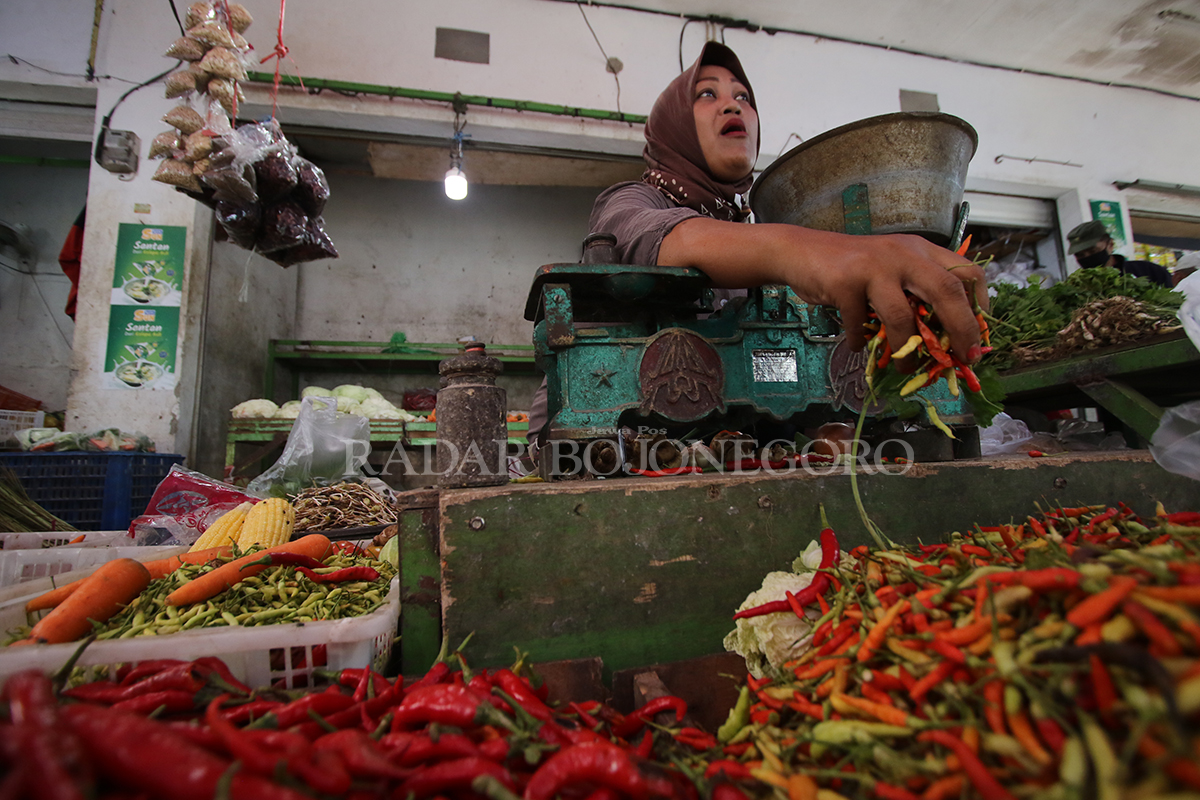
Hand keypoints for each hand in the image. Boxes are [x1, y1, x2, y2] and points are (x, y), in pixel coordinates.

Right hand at [659, 220, 987, 365]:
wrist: (801, 251)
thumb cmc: (852, 268)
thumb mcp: (892, 270)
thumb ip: (915, 294)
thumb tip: (944, 340)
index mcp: (921, 250)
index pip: (966, 271)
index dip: (979, 306)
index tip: (977, 336)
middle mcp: (903, 253)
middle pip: (946, 290)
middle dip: (960, 329)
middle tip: (963, 358)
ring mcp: (873, 266)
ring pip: (902, 316)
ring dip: (906, 350)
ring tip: (903, 368)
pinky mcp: (845, 282)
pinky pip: (860, 324)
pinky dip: (861, 342)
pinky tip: (858, 345)